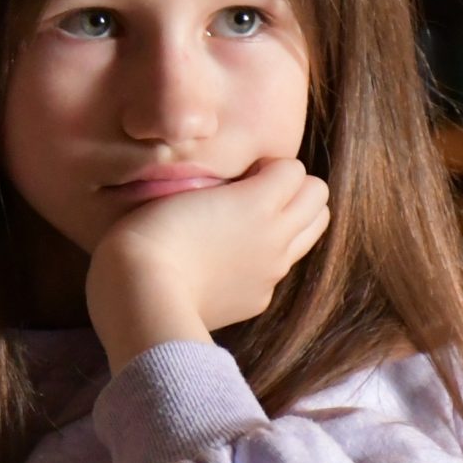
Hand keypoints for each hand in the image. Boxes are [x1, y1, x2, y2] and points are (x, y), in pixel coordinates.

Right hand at [85, 157, 329, 370]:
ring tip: (248, 223)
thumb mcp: (180, 189)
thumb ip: (218, 182)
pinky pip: (278, 269)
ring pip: (312, 232)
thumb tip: (233, 185)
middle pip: (319, 197)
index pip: (295, 167)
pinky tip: (225, 261)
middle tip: (255, 192)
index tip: (240, 172)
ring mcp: (272, 271)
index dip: (268, 164)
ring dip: (290, 220)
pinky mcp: (260, 298)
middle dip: (293, 188)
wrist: (143, 295)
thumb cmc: (150, 232)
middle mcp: (277, 235)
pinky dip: (262, 259)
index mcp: (258, 202)